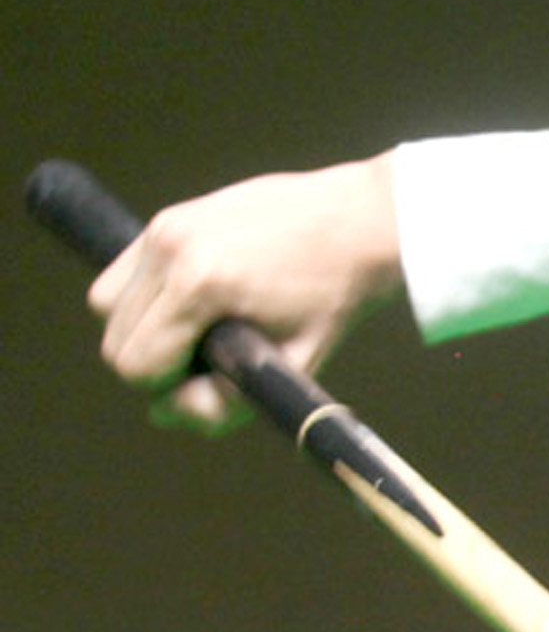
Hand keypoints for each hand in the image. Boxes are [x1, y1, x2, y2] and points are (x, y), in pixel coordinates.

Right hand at [88, 155, 403, 430]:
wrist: (357, 226)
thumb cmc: (332, 299)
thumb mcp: (292, 366)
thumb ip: (226, 403)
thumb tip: (161, 413)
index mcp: (200, 285)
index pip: (136, 366)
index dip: (169, 391)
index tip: (211, 383)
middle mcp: (170, 250)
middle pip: (116, 341)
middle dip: (155, 364)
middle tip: (212, 361)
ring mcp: (163, 228)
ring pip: (108, 306)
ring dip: (145, 330)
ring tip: (203, 331)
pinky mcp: (166, 218)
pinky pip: (122, 274)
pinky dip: (144, 299)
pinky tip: (196, 304)